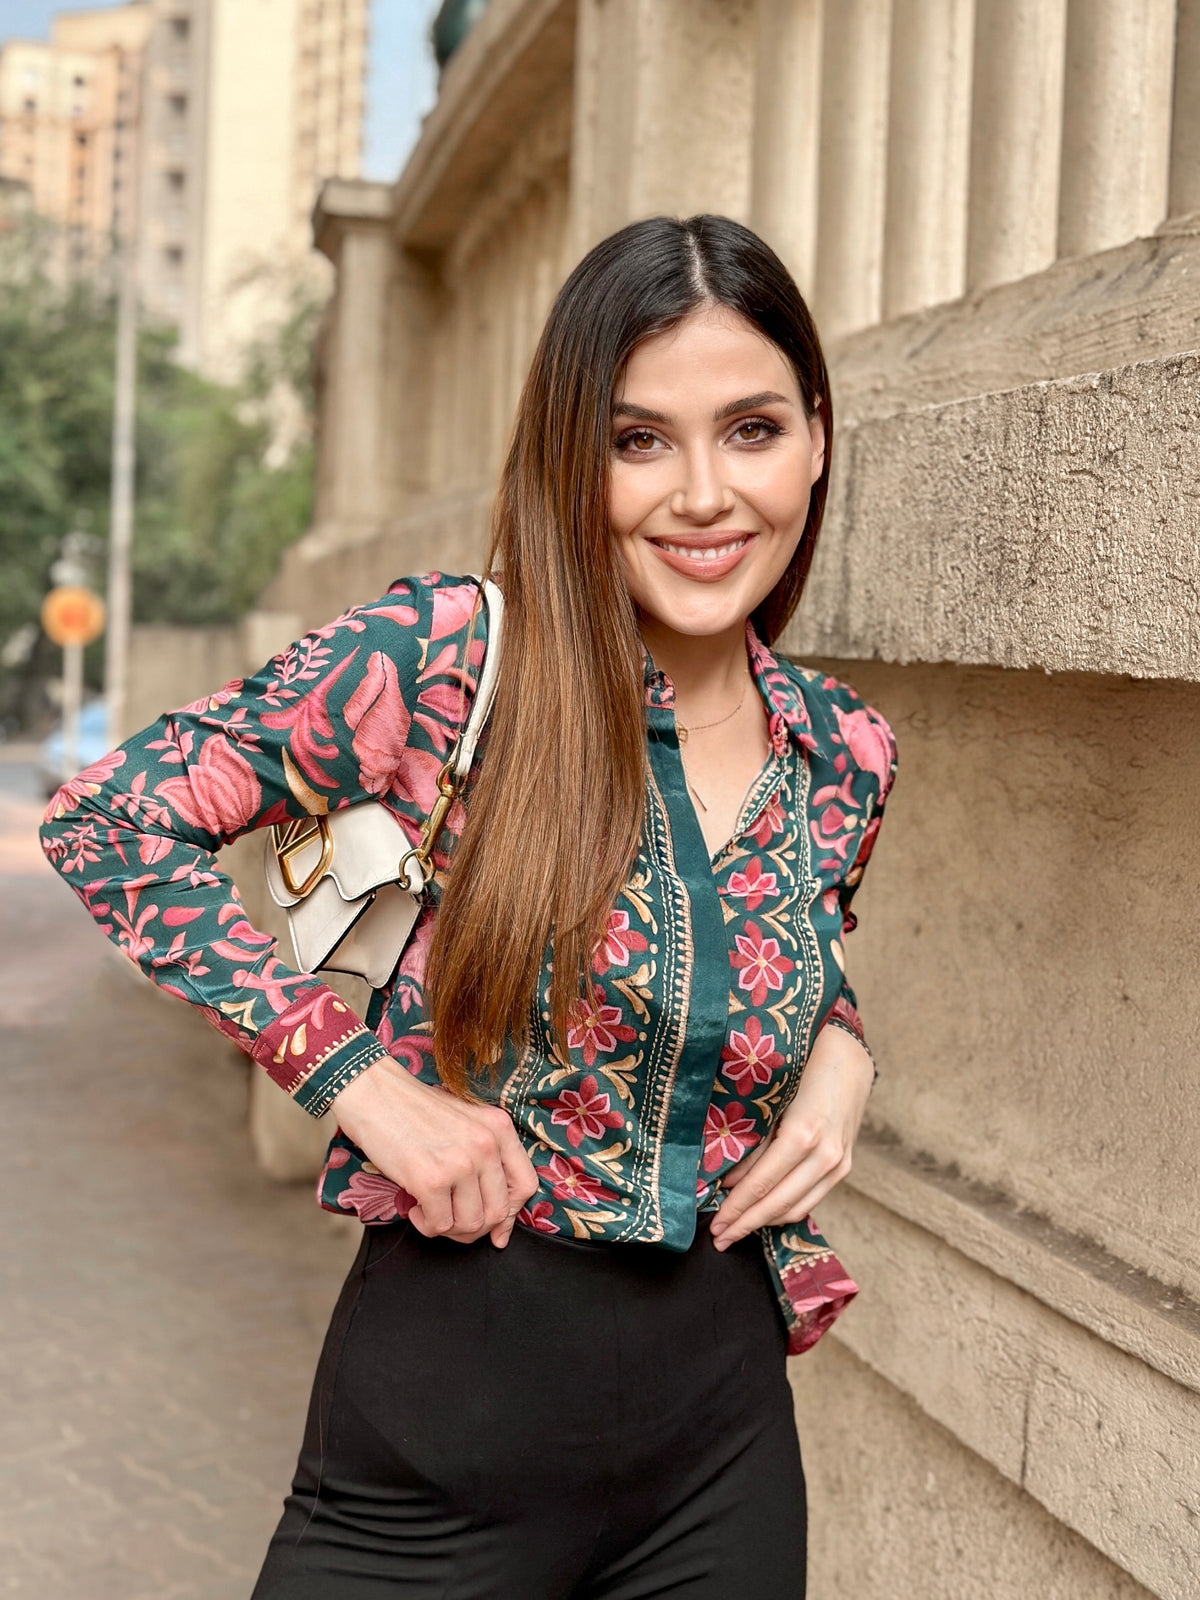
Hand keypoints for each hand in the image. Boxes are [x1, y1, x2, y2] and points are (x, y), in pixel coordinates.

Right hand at [333, 1057, 538, 1247]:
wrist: (374, 1094)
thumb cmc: (414, 1110)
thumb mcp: (465, 1125)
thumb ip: (487, 1168)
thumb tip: (501, 1233)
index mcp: (499, 1128)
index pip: (526, 1185)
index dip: (511, 1213)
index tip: (494, 1226)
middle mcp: (486, 1144)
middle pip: (498, 1212)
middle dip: (473, 1226)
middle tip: (450, 1217)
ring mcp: (460, 1163)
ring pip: (471, 1224)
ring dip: (449, 1227)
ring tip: (431, 1210)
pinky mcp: (431, 1180)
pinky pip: (440, 1226)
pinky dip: (426, 1225)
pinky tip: (415, 1208)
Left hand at [709, 1023, 873, 1250]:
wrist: (848, 1057)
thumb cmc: (801, 1069)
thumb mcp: (770, 1101)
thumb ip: (752, 1143)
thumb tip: (728, 1182)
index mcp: (802, 1135)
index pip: (760, 1185)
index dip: (735, 1209)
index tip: (714, 1225)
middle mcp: (824, 1155)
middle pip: (777, 1204)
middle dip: (745, 1224)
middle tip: (718, 1238)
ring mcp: (838, 1163)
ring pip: (796, 1208)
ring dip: (765, 1222)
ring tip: (737, 1229)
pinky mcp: (844, 1165)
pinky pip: (811, 1199)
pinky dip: (786, 1210)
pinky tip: (764, 1212)